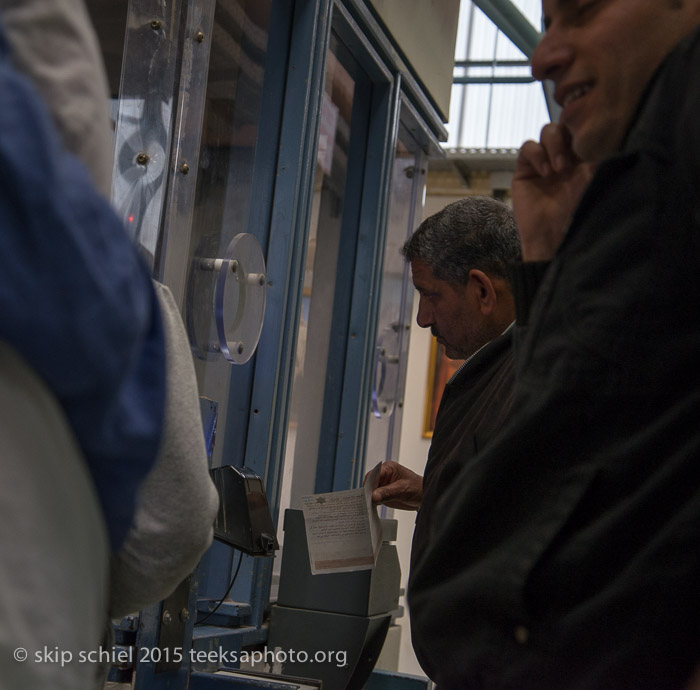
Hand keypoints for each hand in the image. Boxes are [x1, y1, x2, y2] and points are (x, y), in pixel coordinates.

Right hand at [364, 461, 422, 510]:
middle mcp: (384, 475)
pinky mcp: (383, 493)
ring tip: (368, 506)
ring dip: (370, 498)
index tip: (367, 494)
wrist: (424, 496)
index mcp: (389, 468)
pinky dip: (373, 502)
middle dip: (368, 492)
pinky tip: (372, 508)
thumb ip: (387, 493)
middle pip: (370, 482)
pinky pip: (375, 497)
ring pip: (371, 490)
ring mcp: (383, 484)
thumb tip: (373, 496)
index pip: (374, 474)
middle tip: (367, 502)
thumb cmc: (418, 488)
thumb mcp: (402, 490)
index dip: (369, 484)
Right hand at [512, 123, 595, 260]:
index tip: (587, 141)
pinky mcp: (525, 169)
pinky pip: (528, 147)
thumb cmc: (575, 211)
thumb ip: (599, 155)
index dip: (583, 128)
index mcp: (582, 156)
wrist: (551, 233)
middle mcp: (563, 155)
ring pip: (547, 131)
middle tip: (570, 161)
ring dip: (553, 144)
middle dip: (568, 136)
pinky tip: (545, 173)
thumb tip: (608, 132)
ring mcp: (543, 161)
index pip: (581, 129)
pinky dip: (537, 154)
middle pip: (564, 125)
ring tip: (558, 169)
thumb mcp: (593, 179)